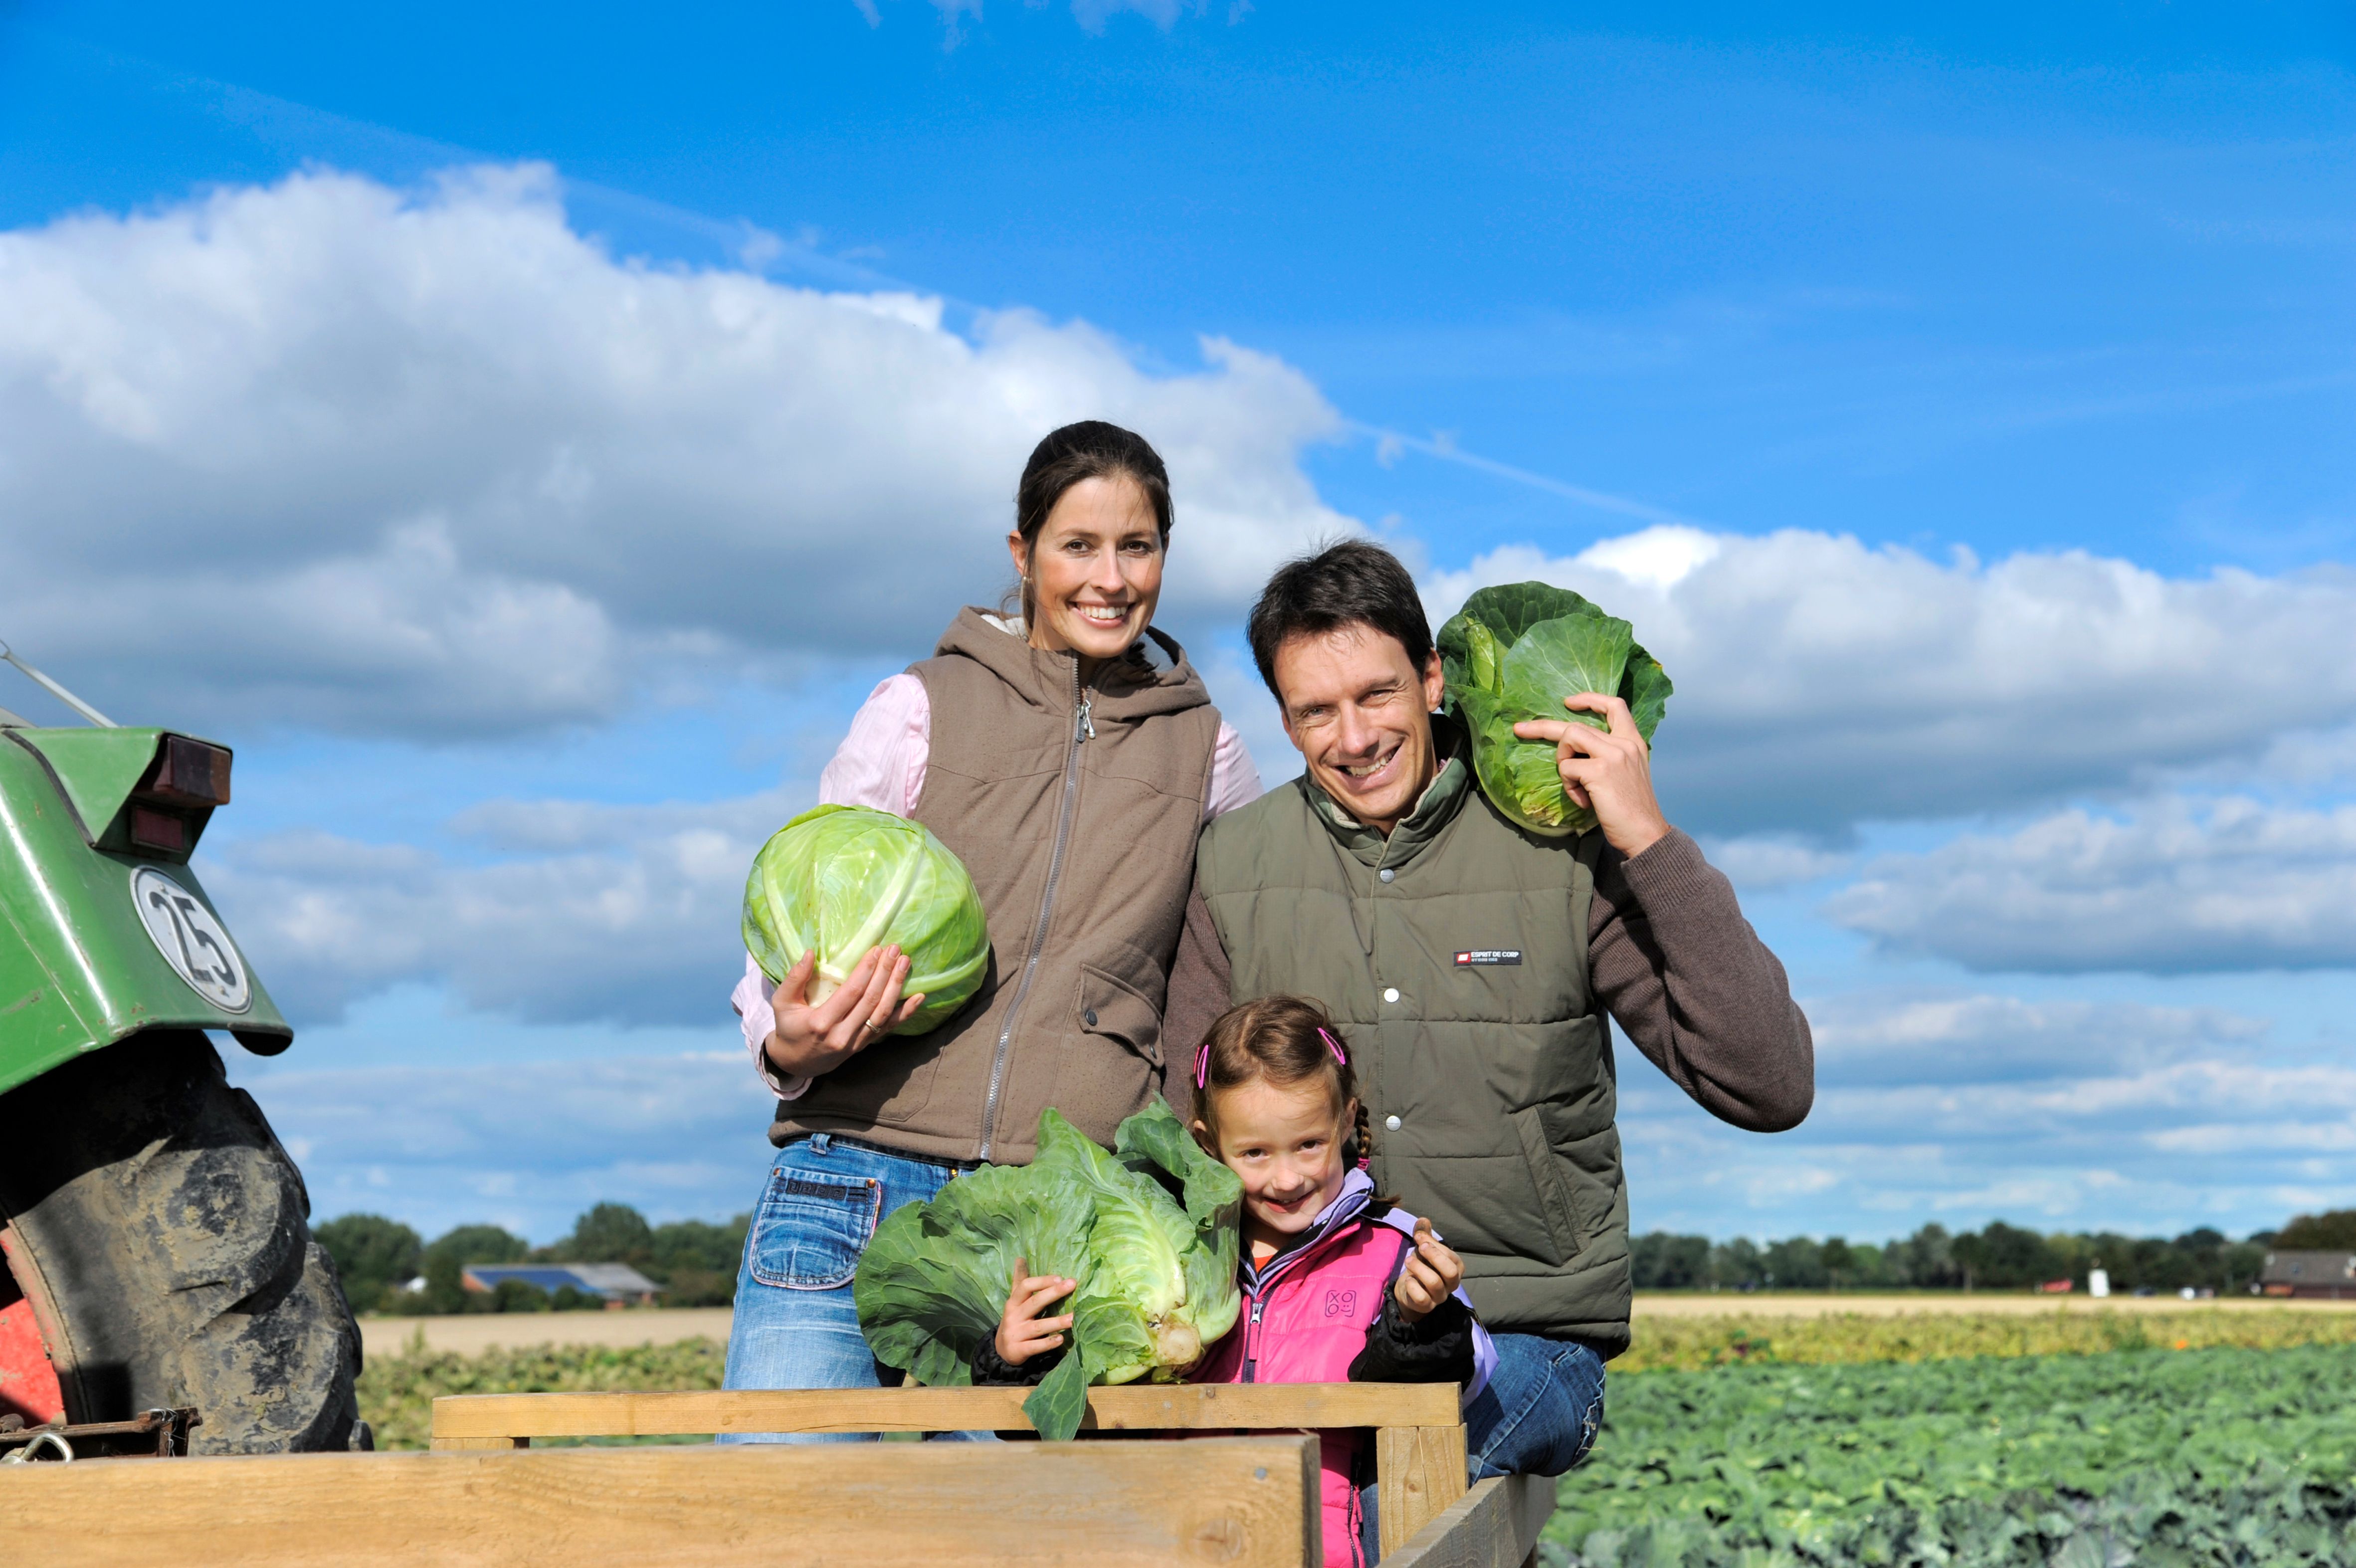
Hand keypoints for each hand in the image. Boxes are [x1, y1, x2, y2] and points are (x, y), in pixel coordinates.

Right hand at [762, 945, 926, 1078]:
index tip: (877, 951)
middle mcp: (842, 1035)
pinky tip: (919, 997)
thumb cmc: (789, 1027)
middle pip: (871, 1001)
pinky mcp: (864, 1045)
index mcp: (821, 1022)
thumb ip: (794, 978)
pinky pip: (888, 1028)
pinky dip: (905, 1013)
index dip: (866, 971)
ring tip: (905, 963)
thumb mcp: (782, 1003)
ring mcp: (856, 1042)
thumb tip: (810, 953)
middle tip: (896, 950)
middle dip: (885, 973)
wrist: (797, 1063)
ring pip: (882, 1013)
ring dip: (896, 987)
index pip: (851, 993)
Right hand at [995, 1259, 1076, 1365]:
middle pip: (1034, 1302)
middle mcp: (1014, 1316)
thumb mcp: (1014, 1300)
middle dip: (1053, 1293)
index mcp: (1014, 1302)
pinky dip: (1048, 1343)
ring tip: (1073, 1318)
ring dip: (1056, 1322)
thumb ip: (1020, 1280)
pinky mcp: (1019, 1350)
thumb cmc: (1015, 1319)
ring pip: (1038, 1326)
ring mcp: (1016, 1334)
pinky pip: (1035, 1346)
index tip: (1060, 1277)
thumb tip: (1020, 1258)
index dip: (1042, 1281)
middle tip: (1072, 1284)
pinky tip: (1061, 1339)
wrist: (1001, 1350)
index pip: (1025, 1286)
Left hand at [1394, 1218, 1463, 1322]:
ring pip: (1434, 1282)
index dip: (1435, 1244)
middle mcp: (1451, 1284)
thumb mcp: (1424, 1250)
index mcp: (1456, 1268)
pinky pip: (1422, 1297)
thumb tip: (1423, 1219)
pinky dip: (1413, 1285)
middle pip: (1450, 1271)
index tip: (1419, 1236)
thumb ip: (1425, 1235)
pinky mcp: (1426, 1306)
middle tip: (1420, 1247)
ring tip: (1408, 1260)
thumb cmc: (1422, 1267)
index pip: (1452, 1256)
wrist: (1410, 1291)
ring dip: (1419, 1267)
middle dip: (1434, 1256)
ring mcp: (1439, 1297)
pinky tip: (1408, 1279)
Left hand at [1511, 693, 1670, 857]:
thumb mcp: (1628, 773)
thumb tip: (1575, 752)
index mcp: (1633, 742)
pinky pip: (1567, 768)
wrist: (1645, 835)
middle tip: (1520, 729)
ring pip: (1569, 737)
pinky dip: (1569, 786)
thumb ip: (1608, 756)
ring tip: (1574, 782)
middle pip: (1576, 725)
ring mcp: (1612, 755)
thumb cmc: (1631, 810)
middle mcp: (1624, 743)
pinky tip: (1583, 800)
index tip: (1569, 702)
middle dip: (1543, 727)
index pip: (1615, 705)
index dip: (1589, 699)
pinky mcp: (1599, 771)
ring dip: (1562, 760)